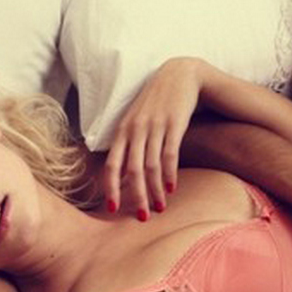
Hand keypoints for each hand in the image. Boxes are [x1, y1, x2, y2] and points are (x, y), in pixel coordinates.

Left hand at [103, 57, 204, 218]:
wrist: (179, 74)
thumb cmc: (155, 102)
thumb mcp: (136, 120)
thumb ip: (128, 145)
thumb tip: (123, 175)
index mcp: (122, 130)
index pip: (111, 165)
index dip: (111, 188)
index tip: (114, 209)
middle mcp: (136, 129)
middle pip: (133, 171)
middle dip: (137, 197)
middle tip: (142, 217)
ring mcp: (155, 126)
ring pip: (152, 166)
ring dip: (155, 191)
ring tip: (160, 208)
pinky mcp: (174, 124)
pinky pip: (170, 155)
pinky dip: (169, 174)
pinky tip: (171, 188)